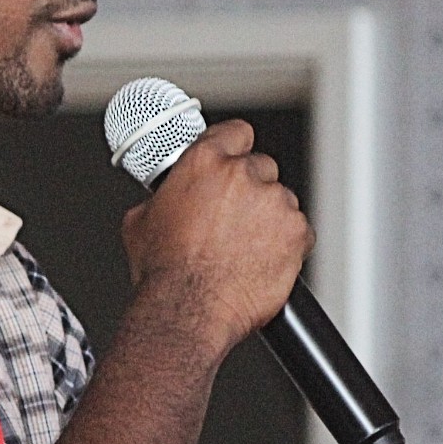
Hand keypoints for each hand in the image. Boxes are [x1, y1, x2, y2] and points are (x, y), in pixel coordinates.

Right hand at [121, 120, 313, 357]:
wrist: (188, 310)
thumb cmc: (164, 273)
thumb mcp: (142, 221)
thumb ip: (164, 195)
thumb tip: (168, 195)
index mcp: (205, 162)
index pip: (236, 133)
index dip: (236, 147)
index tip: (236, 160)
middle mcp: (243, 175)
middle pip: (261, 168)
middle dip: (251, 190)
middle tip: (235, 219)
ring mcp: (274, 202)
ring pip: (281, 201)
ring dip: (269, 219)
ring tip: (245, 249)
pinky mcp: (297, 232)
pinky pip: (300, 231)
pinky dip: (287, 245)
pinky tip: (263, 262)